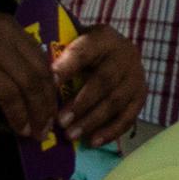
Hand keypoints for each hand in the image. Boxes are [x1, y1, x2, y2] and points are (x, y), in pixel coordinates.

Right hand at [0, 18, 59, 150]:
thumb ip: (2, 58)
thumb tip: (26, 90)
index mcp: (7, 26)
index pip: (40, 57)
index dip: (49, 84)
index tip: (51, 104)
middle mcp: (5, 34)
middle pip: (39, 71)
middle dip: (47, 101)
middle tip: (48, 124)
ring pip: (29, 84)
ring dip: (37, 112)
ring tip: (38, 132)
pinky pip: (8, 95)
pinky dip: (18, 114)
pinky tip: (21, 128)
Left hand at [53, 23, 143, 145]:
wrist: (114, 52)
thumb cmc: (85, 51)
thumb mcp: (73, 42)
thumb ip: (58, 56)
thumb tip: (38, 75)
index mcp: (104, 38)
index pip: (86, 50)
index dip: (68, 65)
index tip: (49, 80)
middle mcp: (126, 55)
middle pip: (105, 80)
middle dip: (82, 103)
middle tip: (60, 121)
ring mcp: (136, 76)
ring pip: (117, 101)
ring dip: (93, 120)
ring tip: (71, 135)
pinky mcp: (141, 96)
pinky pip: (129, 116)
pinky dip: (111, 131)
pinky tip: (93, 141)